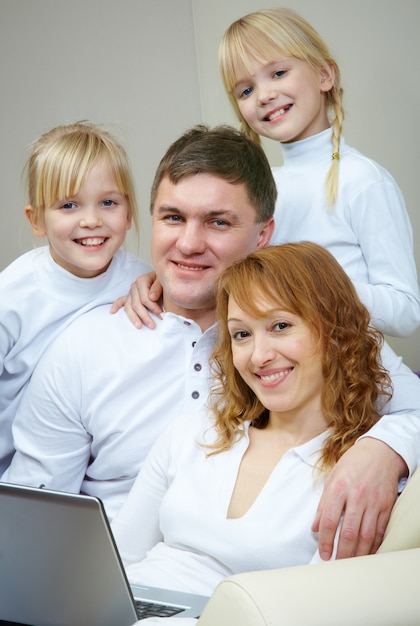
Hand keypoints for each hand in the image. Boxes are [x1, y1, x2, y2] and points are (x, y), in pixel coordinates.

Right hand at [110, 272, 162, 328]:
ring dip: (133, 317)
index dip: (153, 308)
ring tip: (139, 326)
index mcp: (142, 281)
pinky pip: (120, 301)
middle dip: (144, 316)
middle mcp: (134, 286)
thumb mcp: (163, 281)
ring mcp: (130, 292)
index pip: (145, 298)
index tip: (161, 315)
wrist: (163, 277)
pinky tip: (112, 312)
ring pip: (128, 306)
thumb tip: (151, 297)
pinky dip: (116, 306)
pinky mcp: (129, 296)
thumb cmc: (163, 280)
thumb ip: (158, 288)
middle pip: (136, 304)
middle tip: (152, 326)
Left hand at [312, 437, 406, 559]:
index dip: (324, 541)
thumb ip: (323, 504)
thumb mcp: (332, 478)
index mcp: (338, 488)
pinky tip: (368, 552)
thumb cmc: (353, 464)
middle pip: (348, 532)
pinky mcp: (387, 506)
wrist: (379, 452)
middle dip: (341, 552)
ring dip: (358, 553)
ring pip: (366, 536)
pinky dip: (374, 545)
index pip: (328, 520)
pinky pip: (380, 530)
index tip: (323, 553)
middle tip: (336, 563)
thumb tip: (314, 527)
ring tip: (350, 562)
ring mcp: (373, 502)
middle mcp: (356, 496)